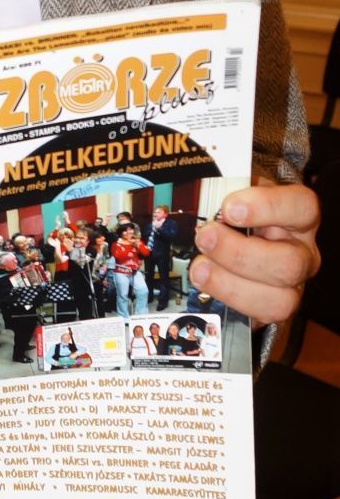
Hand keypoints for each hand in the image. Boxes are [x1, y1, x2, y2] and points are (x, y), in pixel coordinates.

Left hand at [188, 179, 320, 326]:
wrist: (240, 233)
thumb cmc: (239, 207)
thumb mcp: (236, 187)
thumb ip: (223, 184)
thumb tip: (194, 179)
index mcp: (299, 215)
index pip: (301, 207)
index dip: (266, 208)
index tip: (229, 207)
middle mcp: (302, 253)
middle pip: (289, 264)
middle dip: (239, 254)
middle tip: (204, 237)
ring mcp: (291, 286)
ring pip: (278, 301)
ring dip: (230, 286)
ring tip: (199, 269)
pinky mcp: (270, 310)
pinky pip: (257, 320)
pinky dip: (226, 303)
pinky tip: (204, 287)